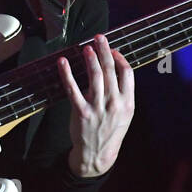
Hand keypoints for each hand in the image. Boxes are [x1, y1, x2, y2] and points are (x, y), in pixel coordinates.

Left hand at [55, 34, 134, 177]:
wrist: (98, 154)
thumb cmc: (111, 130)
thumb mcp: (125, 113)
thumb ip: (122, 93)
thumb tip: (113, 67)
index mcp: (128, 102)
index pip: (127, 73)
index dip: (120, 58)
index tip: (113, 49)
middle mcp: (115, 103)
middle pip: (111, 71)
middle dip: (105, 51)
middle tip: (99, 37)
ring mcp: (98, 108)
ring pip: (95, 77)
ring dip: (90, 60)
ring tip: (86, 48)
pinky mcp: (81, 112)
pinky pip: (72, 89)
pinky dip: (67, 74)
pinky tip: (63, 62)